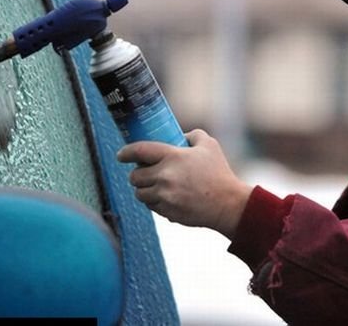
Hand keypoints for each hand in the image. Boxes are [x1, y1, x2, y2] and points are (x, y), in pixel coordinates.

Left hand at [117, 129, 253, 238]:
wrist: (227, 204)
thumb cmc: (219, 173)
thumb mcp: (209, 145)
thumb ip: (193, 135)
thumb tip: (181, 136)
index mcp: (172, 157)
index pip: (139, 151)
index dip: (126, 152)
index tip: (121, 155)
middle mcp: (164, 176)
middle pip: (134, 176)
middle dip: (137, 174)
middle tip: (145, 172)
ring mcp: (164, 196)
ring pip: (140, 194)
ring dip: (144, 190)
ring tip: (155, 186)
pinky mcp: (167, 212)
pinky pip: (151, 207)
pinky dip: (155, 202)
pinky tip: (166, 198)